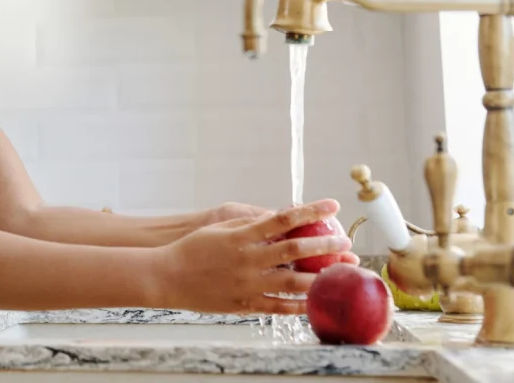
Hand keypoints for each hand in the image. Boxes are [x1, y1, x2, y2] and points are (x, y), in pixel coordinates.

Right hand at [152, 199, 352, 314]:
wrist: (167, 276)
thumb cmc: (192, 248)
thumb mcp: (220, 228)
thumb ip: (250, 225)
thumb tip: (280, 218)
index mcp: (242, 235)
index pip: (284, 218)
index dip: (311, 211)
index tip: (333, 205)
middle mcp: (248, 258)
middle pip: (296, 250)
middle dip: (326, 246)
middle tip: (346, 243)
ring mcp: (247, 283)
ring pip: (293, 282)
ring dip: (321, 276)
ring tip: (341, 273)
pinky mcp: (244, 303)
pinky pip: (278, 307)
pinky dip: (300, 304)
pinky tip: (316, 300)